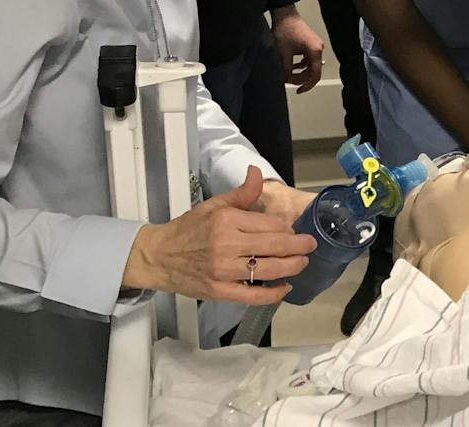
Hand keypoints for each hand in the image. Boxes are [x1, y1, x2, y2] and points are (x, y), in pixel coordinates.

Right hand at [122, 166, 315, 304]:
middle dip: (299, 246)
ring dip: (291, 267)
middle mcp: (226, 245)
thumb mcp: (214, 205)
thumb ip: (242, 193)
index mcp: (227, 221)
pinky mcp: (219, 291)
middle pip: (274, 246)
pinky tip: (283, 287)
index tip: (291, 229)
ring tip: (302, 263)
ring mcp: (223, 271)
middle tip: (310, 245)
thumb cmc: (187, 230)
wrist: (158, 256)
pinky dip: (272, 294)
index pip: (270, 224)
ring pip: (268, 270)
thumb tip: (256, 173)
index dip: (286, 227)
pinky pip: (252, 296)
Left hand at [271, 7, 323, 91]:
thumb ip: (286, 70)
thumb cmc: (285, 30)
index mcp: (315, 51)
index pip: (315, 75)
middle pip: (313, 70)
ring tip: (288, 74)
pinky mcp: (310, 43)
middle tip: (288, 80)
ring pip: (310, 65)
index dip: (307, 85)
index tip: (299, 90)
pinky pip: (308, 58)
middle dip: (300, 78)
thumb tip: (286, 80)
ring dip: (299, 71)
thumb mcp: (283, 54)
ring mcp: (315, 45)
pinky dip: (300, 64)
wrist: (284, 14)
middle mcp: (318, 48)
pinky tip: (291, 65)